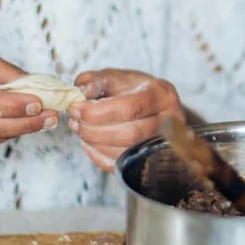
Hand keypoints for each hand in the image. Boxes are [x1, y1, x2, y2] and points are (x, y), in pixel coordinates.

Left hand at [69, 69, 185, 171]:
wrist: (156, 108)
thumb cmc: (134, 91)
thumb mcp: (116, 78)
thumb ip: (95, 81)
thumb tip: (79, 94)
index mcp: (160, 94)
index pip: (129, 108)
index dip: (97, 112)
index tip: (75, 109)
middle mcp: (170, 121)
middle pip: (130, 134)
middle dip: (95, 131)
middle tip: (74, 123)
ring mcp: (165, 144)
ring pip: (128, 154)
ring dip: (96, 144)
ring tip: (80, 131)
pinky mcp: (153, 161)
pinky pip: (125, 167)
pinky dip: (101, 158)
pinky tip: (90, 145)